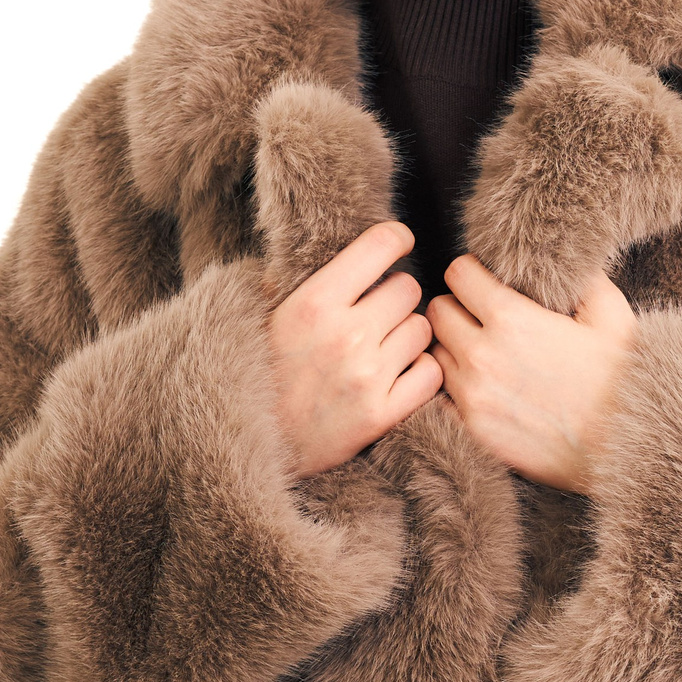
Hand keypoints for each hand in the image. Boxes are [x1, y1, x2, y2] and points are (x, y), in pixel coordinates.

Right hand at [266, 222, 441, 477]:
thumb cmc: (260, 370)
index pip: (381, 245)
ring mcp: (366, 377)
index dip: (396, 239)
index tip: (399, 243)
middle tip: (379, 311)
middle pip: (408, 288)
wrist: (251, 441)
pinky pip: (430, 372)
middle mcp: (345, 336)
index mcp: (314, 302)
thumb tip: (336, 240)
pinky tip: (397, 373)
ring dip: (408, 334)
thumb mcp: (269, 314)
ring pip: (422, 329)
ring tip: (383, 346)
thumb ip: (301, 278)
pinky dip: (420, 371)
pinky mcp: (381, 414)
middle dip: (396, 296)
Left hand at [425, 257, 637, 493]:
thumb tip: (568, 260)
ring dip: (453, 349)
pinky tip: (483, 388)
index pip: (457, 274)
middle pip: (437, 312)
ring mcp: (471, 395)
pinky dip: (454, 388)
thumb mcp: (612, 316)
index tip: (484, 283)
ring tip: (483, 355)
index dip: (471, 273)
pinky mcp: (471, 429)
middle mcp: (481, 354)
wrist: (623, 448)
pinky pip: (440, 396)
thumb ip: (584, 279)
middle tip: (479, 318)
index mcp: (511, 318)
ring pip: (436, 354)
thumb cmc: (621, 380)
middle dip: (456, 309)